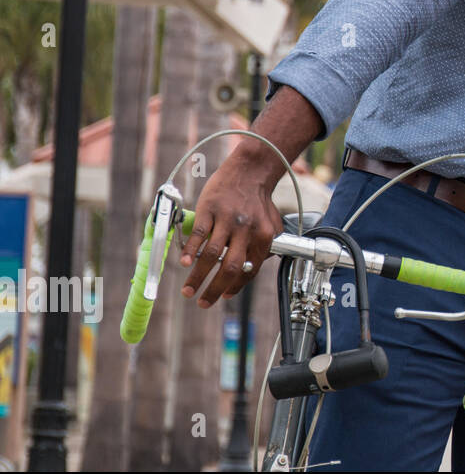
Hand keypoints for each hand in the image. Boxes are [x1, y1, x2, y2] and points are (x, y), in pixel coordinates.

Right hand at [179, 148, 281, 306]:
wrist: (250, 170)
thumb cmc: (258, 200)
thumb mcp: (271, 224)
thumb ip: (264, 247)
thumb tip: (252, 270)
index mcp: (263, 237)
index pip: (249, 270)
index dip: (237, 286)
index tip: (224, 296)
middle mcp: (247, 230)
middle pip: (230, 268)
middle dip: (214, 290)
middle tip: (203, 302)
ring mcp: (228, 220)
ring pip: (211, 255)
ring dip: (197, 277)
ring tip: (188, 290)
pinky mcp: (210, 210)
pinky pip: (199, 235)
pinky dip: (191, 251)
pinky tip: (184, 263)